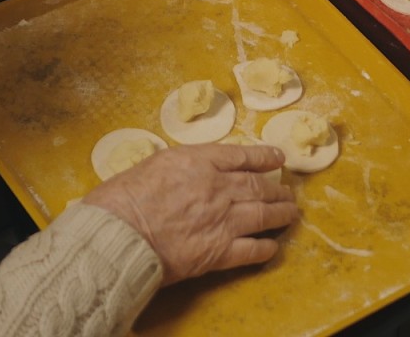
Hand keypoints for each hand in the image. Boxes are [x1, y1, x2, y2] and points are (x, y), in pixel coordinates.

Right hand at [83, 144, 297, 285]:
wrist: (119, 234)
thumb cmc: (124, 198)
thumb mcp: (155, 164)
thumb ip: (183, 166)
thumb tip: (195, 171)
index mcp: (200, 161)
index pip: (242, 156)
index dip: (264, 156)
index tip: (278, 158)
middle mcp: (218, 188)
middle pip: (258, 186)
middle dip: (277, 190)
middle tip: (288, 193)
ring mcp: (222, 220)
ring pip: (263, 215)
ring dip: (280, 215)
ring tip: (290, 214)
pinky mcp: (217, 252)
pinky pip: (251, 250)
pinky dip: (266, 249)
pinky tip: (272, 247)